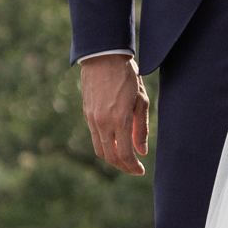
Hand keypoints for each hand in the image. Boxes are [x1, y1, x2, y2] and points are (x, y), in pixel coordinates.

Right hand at [80, 55, 149, 174]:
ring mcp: (91, 119)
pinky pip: (94, 137)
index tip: (141, 171)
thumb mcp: (141, 100)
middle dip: (123, 167)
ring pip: (100, 149)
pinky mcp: (86, 114)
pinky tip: (115, 144)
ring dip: (112, 159)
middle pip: (110, 157)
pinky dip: (105, 146)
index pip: (124, 154)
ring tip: (125, 160)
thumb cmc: (127, 75)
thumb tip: (141, 151)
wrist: (103, 57)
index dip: (133, 166)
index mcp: (119, 119)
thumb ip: (140, 128)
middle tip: (134, 169)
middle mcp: (102, 122)